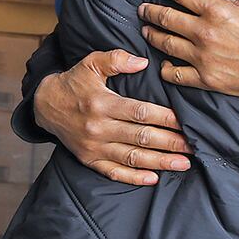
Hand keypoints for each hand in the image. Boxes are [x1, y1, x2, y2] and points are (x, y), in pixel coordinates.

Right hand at [33, 49, 189, 185]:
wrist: (44, 106)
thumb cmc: (73, 82)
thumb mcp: (90, 63)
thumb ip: (116, 60)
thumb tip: (142, 62)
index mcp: (102, 103)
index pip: (140, 112)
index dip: (165, 118)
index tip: (185, 122)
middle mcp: (99, 128)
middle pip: (141, 137)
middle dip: (170, 143)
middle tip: (193, 146)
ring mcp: (94, 147)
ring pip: (132, 157)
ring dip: (160, 162)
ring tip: (183, 164)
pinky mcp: (89, 159)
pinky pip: (113, 172)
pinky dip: (134, 177)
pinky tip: (153, 178)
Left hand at [139, 0, 238, 114]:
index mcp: (218, 9)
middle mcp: (205, 33)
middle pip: (167, 18)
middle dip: (151, 10)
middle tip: (144, 8)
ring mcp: (204, 59)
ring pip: (166, 44)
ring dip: (152, 35)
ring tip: (146, 30)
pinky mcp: (208, 80)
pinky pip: (176, 74)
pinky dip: (165, 68)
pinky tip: (164, 62)